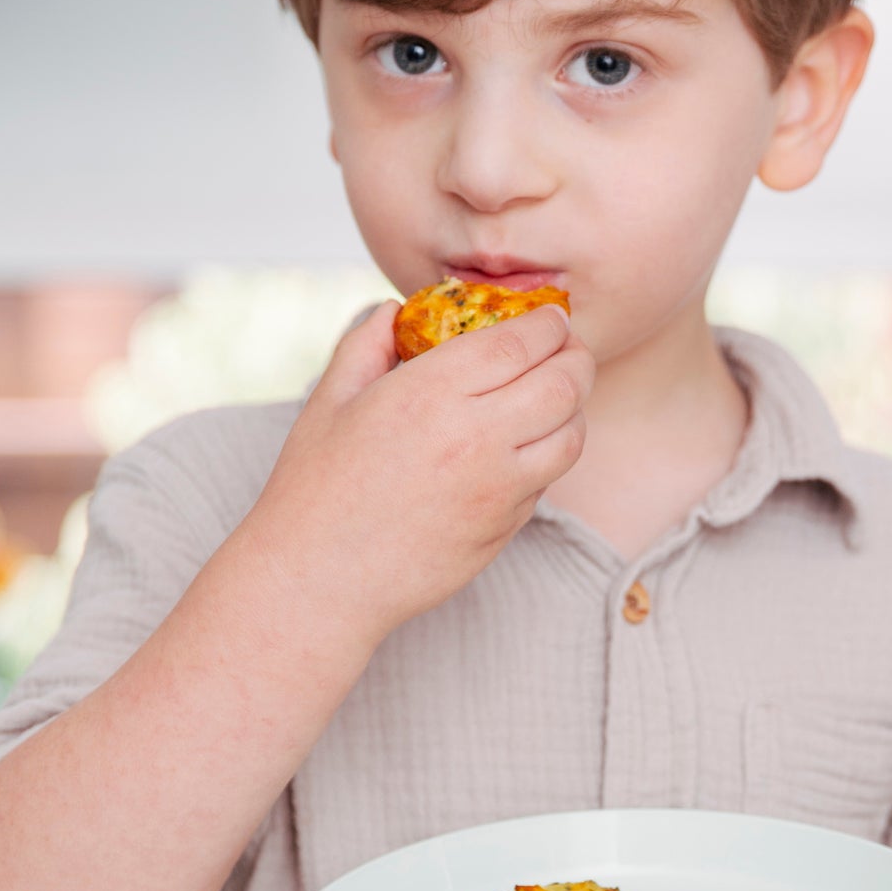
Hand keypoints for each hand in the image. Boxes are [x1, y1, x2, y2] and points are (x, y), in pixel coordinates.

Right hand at [247, 300, 591, 646]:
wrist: (320, 580)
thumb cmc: (315, 488)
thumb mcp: (330, 399)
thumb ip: (367, 343)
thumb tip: (393, 310)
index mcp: (431, 393)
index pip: (522, 342)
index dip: (548, 323)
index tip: (549, 318)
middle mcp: (476, 437)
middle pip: (565, 383)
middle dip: (576, 357)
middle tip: (566, 349)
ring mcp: (498, 488)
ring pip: (572, 435)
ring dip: (574, 407)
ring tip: (557, 395)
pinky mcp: (505, 528)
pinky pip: (549, 479)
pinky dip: (551, 452)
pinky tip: (527, 443)